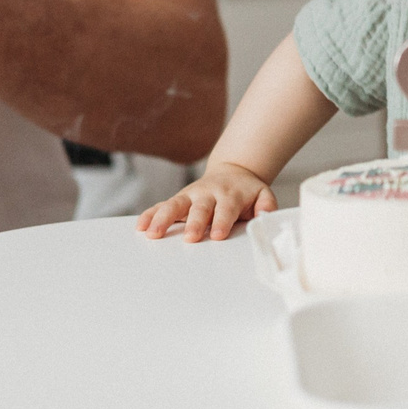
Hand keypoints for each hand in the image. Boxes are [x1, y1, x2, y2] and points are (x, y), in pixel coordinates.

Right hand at [138, 162, 275, 241]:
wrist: (233, 171)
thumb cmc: (246, 191)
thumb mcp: (263, 195)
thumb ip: (266, 206)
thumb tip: (266, 216)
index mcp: (230, 196)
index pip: (226, 209)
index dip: (222, 221)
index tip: (217, 235)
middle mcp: (208, 194)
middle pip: (199, 208)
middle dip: (194, 222)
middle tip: (190, 237)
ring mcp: (190, 196)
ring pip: (175, 205)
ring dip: (163, 218)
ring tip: (153, 233)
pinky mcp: (178, 199)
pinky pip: (161, 206)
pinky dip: (150, 215)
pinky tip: (140, 226)